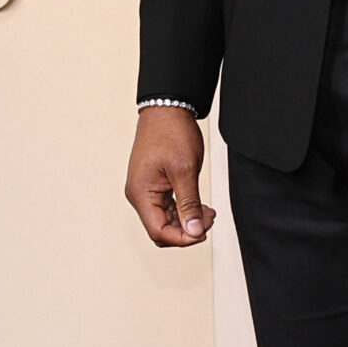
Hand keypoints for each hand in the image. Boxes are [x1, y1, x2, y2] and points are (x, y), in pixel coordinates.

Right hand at [126, 106, 216, 245]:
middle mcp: (139, 195)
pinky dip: (183, 210)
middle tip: (208, 219)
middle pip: (160, 229)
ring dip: (187, 221)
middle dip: (186, 230)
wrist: (167, 108)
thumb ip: (189, 204)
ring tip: (207, 212)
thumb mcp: (185, 170)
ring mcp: (146, 190)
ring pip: (165, 220)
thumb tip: (193, 231)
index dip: (182, 238)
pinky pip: (167, 208)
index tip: (202, 231)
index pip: (158, 231)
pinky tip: (200, 206)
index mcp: (141, 193)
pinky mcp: (154, 185)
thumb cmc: (171, 132)